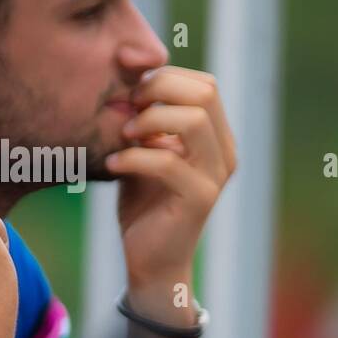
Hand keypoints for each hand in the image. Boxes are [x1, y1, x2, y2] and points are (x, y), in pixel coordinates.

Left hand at [105, 67, 235, 320]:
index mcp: (217, 136)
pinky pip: (168, 162)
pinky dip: (134, 157)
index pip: (204, 83)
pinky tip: (113, 164)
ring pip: (193, 121)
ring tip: (123, 135)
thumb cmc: (145, 201)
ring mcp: (216, 176)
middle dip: (159, 91)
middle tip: (128, 108)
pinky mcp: (200, 199)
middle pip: (205, 93)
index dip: (166, 77)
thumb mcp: (145, 151)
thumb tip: (126, 78)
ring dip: (150, 121)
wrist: (150, 260)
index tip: (131, 92)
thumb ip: (146, 120)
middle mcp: (225, 152)